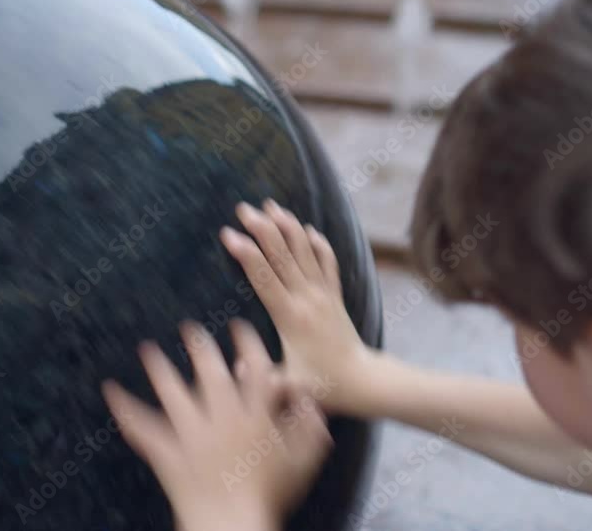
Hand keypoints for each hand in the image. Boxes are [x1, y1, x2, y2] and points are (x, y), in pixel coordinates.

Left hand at [101, 320, 332, 530]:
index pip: (254, 370)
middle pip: (211, 373)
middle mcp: (222, 419)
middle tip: (190, 328)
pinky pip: (143, 427)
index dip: (247, 344)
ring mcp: (192, 435)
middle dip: (200, 346)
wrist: (231, 525)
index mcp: (255, 417)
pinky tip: (112, 392)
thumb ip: (309, 427)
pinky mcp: (169, 453)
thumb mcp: (303, 461)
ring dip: (160, 369)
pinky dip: (126, 409)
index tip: (238, 327)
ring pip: (173, 393)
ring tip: (148, 350)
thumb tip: (312, 401)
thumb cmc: (269, 497)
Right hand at [220, 200, 372, 412]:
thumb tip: (235, 370)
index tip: (228, 234)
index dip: (246, 254)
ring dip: (288, 226)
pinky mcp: (335, 295)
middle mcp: (308, 298)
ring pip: (305, 251)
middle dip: (262, 228)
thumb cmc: (323, 386)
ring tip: (271, 205)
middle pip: (282, 255)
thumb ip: (263, 379)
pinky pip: (328, 262)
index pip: (264, 278)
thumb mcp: (290, 386)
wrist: (362, 381)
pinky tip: (308, 229)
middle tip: (243, 209)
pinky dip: (318, 243)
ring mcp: (324, 294)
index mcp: (290, 317)